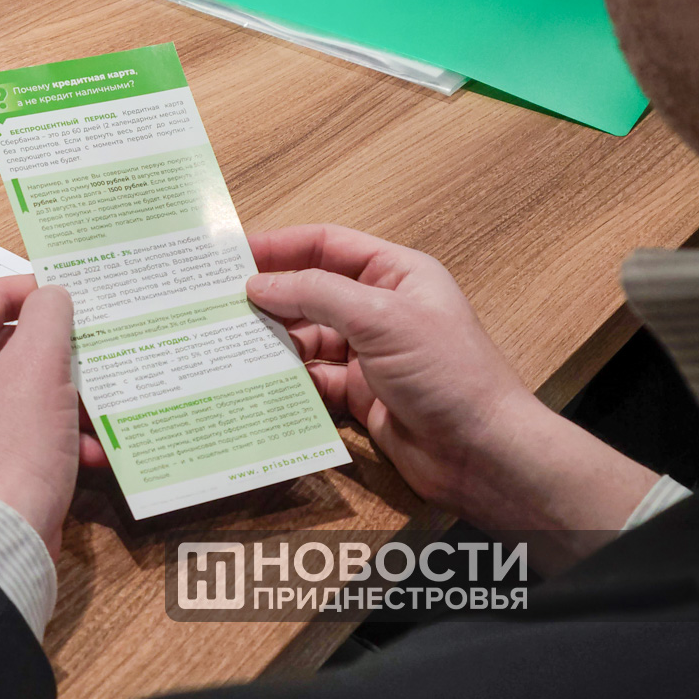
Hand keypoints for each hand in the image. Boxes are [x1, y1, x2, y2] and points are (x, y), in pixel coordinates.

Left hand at [0, 276, 90, 560]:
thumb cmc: (9, 450)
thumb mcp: (40, 366)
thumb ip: (49, 317)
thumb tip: (52, 296)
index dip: (33, 291)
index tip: (72, 296)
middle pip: (5, 344)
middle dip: (57, 353)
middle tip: (94, 347)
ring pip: (18, 389)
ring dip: (64, 397)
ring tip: (99, 403)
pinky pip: (17, 428)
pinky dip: (54, 433)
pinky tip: (90, 448)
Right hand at [246, 225, 656, 565]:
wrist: (483, 453)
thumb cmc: (446, 372)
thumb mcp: (381, 318)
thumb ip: (317, 294)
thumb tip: (259, 285)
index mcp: (395, 274)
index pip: (327, 246)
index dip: (280, 246)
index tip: (233, 254)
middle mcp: (379, 308)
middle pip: (310, 292)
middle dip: (268, 297)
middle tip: (215, 301)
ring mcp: (368, 354)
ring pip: (306, 338)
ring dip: (271, 341)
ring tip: (226, 342)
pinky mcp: (358, 396)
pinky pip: (311, 380)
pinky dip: (285, 380)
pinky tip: (252, 381)